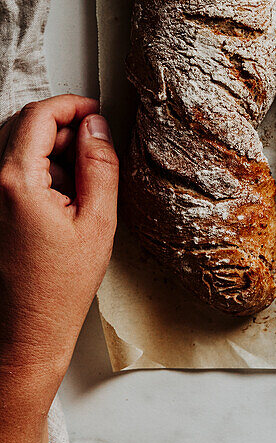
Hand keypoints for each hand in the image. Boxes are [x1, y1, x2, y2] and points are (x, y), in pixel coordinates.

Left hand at [0, 95, 117, 397]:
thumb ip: (98, 164)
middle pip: (21, 126)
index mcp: (15, 182)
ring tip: (76, 185)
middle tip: (91, 147)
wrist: (24, 336)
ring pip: (12, 147)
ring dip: (46, 151)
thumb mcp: (97, 221)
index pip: (39, 115)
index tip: (93, 112)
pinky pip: (5, 173)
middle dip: (60, 128)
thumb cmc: (57, 291)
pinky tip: (56, 203)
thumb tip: (96, 127)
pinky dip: (32, 172)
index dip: (71, 105)